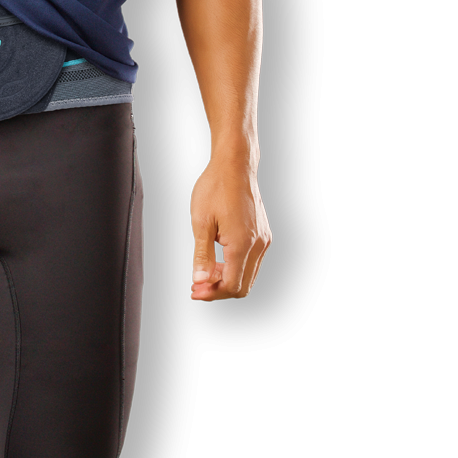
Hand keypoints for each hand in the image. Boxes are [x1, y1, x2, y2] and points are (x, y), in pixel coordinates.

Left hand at [190, 159, 271, 300]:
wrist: (234, 164)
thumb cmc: (214, 188)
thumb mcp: (201, 223)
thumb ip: (201, 256)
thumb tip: (200, 282)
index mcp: (243, 245)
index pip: (232, 286)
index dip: (212, 293)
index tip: (194, 291)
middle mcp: (258, 245)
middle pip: (243, 285)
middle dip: (219, 290)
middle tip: (197, 287)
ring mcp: (264, 239)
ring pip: (249, 274)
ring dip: (227, 278)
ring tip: (205, 272)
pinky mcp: (264, 233)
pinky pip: (252, 260)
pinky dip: (236, 266)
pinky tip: (218, 258)